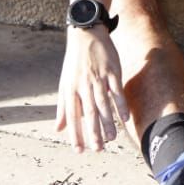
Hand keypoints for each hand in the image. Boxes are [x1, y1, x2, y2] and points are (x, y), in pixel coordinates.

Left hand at [54, 27, 130, 151]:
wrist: (85, 34)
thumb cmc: (74, 63)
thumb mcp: (65, 84)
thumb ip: (63, 108)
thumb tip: (58, 129)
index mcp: (70, 89)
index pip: (72, 116)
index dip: (75, 134)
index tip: (79, 150)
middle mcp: (83, 85)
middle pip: (89, 113)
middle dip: (93, 132)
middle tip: (98, 149)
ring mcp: (98, 78)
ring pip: (103, 104)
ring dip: (108, 122)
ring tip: (111, 138)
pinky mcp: (111, 71)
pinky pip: (117, 91)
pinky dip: (121, 105)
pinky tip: (125, 118)